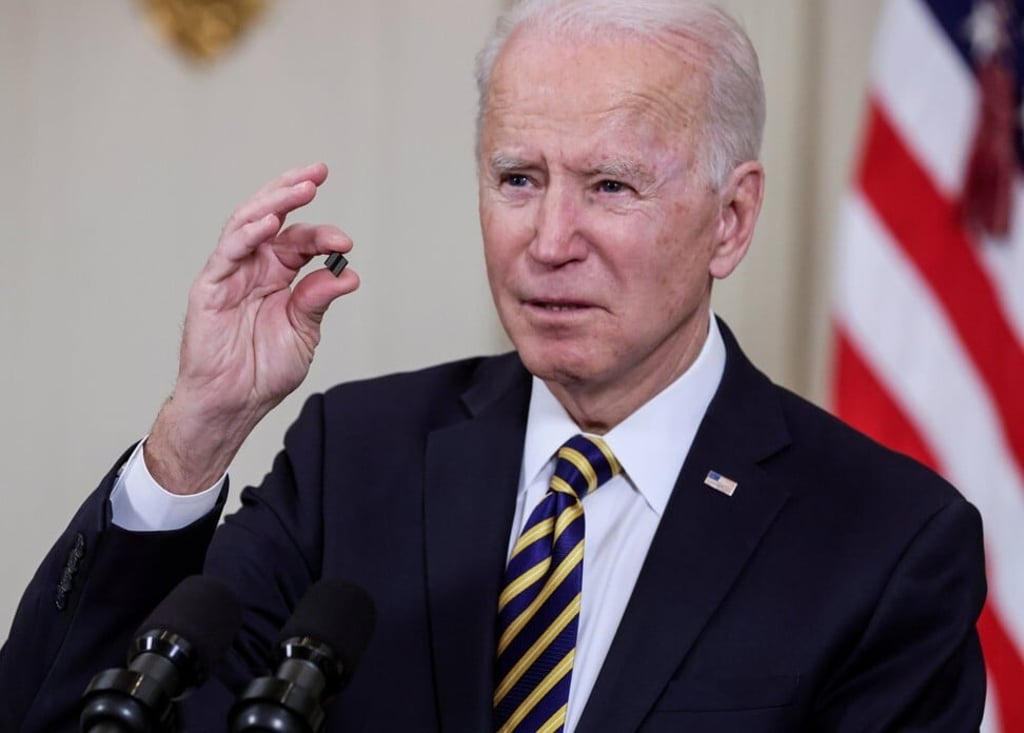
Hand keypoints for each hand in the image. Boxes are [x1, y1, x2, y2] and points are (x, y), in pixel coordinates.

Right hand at [146, 163, 358, 493]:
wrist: (233, 403)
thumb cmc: (264, 371)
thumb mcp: (303, 332)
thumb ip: (318, 299)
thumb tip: (347, 273)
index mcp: (278, 275)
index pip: (300, 240)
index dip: (322, 234)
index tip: (345, 241)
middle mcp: (254, 267)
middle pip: (272, 217)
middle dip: (293, 190)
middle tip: (318, 172)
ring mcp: (230, 274)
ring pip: (247, 224)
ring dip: (273, 202)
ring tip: (300, 188)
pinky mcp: (210, 287)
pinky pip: (227, 253)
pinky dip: (247, 235)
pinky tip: (269, 223)